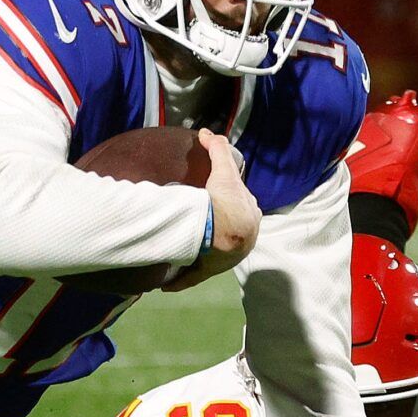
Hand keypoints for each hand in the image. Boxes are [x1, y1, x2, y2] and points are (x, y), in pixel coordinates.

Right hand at [164, 130, 259, 291]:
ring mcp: (227, 258)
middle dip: (214, 229)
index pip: (240, 207)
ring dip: (198, 254)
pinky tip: (168, 283)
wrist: (222, 232)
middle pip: (226, 232)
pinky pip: (194, 275)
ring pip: (212, 255)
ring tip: (182, 248)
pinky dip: (181, 279)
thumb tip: (207, 133)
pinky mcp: (210, 270)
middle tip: (193, 223)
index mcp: (249, 218)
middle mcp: (243, 240)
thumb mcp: (224, 171)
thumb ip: (219, 150)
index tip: (210, 198)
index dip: (227, 201)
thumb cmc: (226, 201)